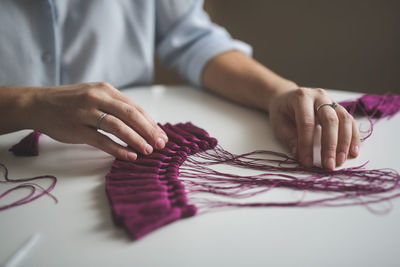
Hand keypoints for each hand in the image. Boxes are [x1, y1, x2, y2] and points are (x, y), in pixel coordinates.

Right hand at [27, 82, 167, 160]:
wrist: (38, 104)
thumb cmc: (71, 102)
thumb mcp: (95, 95)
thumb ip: (116, 106)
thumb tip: (142, 124)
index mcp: (106, 90)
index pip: (135, 107)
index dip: (151, 122)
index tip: (162, 135)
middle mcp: (97, 98)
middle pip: (131, 115)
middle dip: (149, 131)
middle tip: (161, 144)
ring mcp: (86, 113)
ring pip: (118, 126)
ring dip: (136, 140)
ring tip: (149, 151)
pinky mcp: (77, 129)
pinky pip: (102, 140)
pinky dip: (118, 149)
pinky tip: (130, 156)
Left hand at [268, 87, 359, 169]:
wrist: (286, 96)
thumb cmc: (282, 111)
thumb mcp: (278, 123)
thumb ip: (289, 138)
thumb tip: (299, 155)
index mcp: (301, 98)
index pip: (307, 122)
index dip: (307, 144)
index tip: (307, 162)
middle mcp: (319, 96)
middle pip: (330, 121)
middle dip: (330, 145)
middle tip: (329, 165)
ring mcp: (332, 100)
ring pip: (344, 120)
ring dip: (345, 143)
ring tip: (340, 161)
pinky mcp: (339, 108)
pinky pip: (351, 122)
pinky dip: (354, 138)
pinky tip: (353, 152)